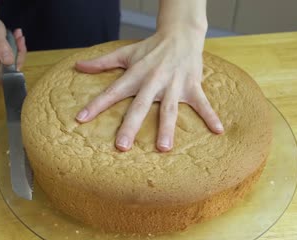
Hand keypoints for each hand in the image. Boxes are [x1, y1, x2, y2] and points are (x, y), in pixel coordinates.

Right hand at [0, 3, 26, 85]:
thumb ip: (1, 46)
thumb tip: (9, 62)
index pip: (2, 78)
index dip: (15, 68)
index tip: (19, 50)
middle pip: (9, 72)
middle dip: (18, 55)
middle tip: (19, 38)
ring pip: (9, 66)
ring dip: (17, 51)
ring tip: (17, 35)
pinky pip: (6, 62)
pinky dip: (12, 51)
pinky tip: (14, 38)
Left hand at [75, 30, 223, 151]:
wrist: (181, 34)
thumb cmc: (150, 48)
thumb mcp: (125, 53)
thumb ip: (101, 63)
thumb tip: (77, 66)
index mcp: (135, 75)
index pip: (112, 91)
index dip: (96, 105)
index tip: (81, 119)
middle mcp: (153, 81)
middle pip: (140, 106)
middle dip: (131, 126)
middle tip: (122, 146)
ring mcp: (174, 85)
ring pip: (169, 109)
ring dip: (167, 128)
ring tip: (163, 149)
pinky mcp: (192, 86)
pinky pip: (203, 103)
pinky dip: (211, 116)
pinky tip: (218, 131)